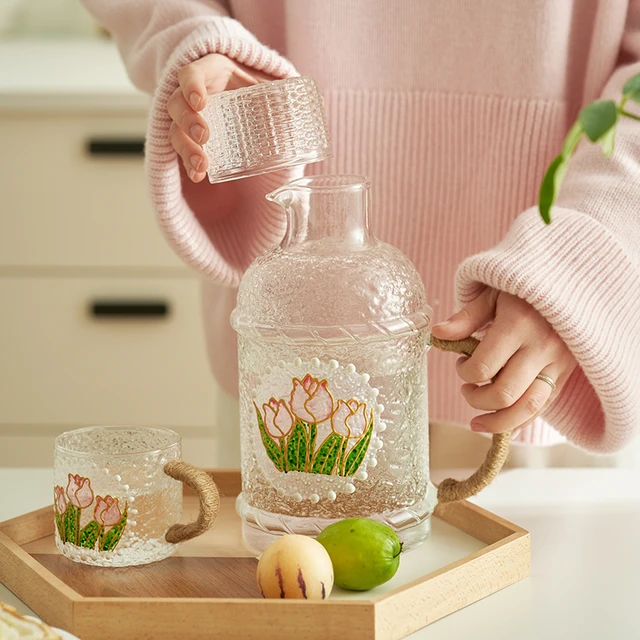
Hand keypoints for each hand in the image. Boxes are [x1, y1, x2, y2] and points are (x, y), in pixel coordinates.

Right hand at [168, 53, 277, 181]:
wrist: (254, 97)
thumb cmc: (259, 86)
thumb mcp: (271, 83)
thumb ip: (287, 93)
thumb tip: (317, 105)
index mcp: (211, 71)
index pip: (191, 73)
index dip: (191, 86)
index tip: (201, 102)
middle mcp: (195, 93)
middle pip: (177, 103)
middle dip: (188, 121)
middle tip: (205, 136)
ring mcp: (191, 116)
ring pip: (175, 129)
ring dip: (186, 148)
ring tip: (202, 166)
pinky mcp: (192, 137)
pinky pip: (184, 149)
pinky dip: (189, 164)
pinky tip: (198, 176)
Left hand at [431, 288, 576, 433]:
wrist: (569, 285)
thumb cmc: (522, 289)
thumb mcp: (492, 294)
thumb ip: (466, 318)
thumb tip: (437, 335)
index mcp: (519, 325)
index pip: (484, 367)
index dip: (464, 373)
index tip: (461, 363)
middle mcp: (542, 348)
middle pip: (505, 394)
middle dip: (477, 400)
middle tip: (467, 389)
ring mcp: (558, 364)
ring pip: (528, 408)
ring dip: (498, 422)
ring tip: (477, 423)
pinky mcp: (565, 375)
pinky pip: (543, 408)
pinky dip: (520, 422)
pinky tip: (500, 426)